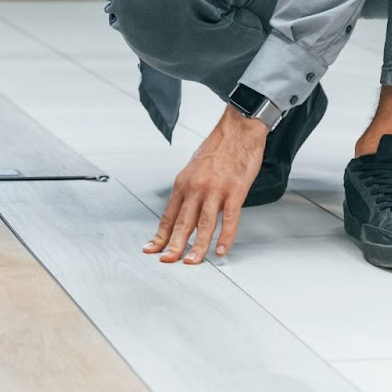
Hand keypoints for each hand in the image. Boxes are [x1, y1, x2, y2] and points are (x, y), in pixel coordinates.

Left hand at [145, 105, 266, 263]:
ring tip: (192, 261)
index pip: (169, 214)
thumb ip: (189, 190)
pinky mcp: (235, 191)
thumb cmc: (218, 148)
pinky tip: (220, 250)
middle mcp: (196, 187)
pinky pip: (229, 219)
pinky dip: (225, 237)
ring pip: (203, 224)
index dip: (160, 234)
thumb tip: (183, 210)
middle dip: (173, 245)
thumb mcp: (194, 168)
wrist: (238, 130)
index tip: (152, 248)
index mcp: (184, 183)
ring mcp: (216, 190)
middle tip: (167, 261)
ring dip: (197, 246)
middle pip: (182, 222)